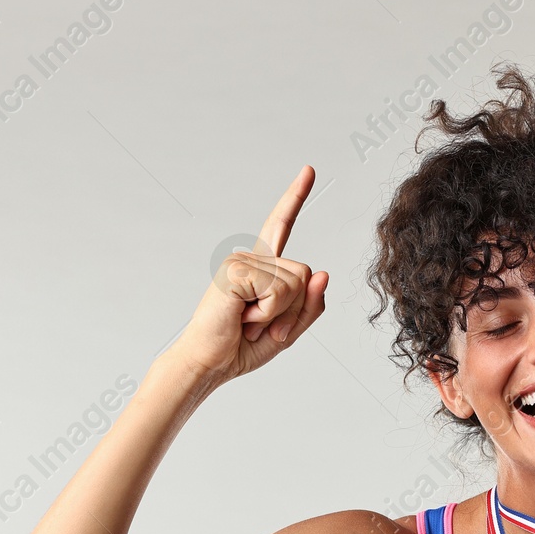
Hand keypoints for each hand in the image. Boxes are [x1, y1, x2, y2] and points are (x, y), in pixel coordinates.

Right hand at [171, 165, 329, 382]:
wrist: (210, 363)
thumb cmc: (241, 348)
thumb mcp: (288, 331)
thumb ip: (310, 306)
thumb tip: (324, 274)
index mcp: (261, 268)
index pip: (280, 227)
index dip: (294, 198)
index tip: (308, 170)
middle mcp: (250, 259)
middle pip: (306, 274)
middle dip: (293, 310)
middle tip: (260, 324)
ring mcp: (240, 261)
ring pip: (297, 282)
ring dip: (279, 314)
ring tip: (249, 321)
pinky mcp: (235, 270)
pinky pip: (279, 291)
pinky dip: (268, 313)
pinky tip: (243, 317)